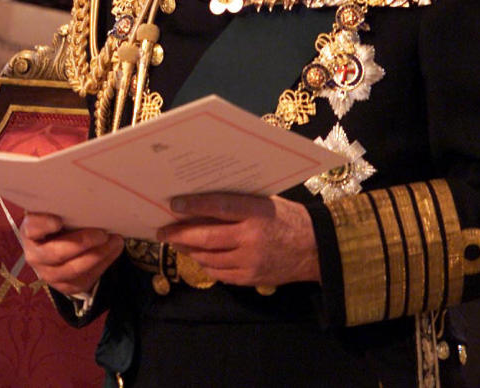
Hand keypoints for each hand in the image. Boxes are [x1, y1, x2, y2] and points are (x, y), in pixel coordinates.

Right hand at [20, 212, 123, 295]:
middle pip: (57, 253)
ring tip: (115, 240)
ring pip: (74, 268)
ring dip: (99, 254)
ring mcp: (49, 274)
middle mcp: (35, 255)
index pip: (33, 228)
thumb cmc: (59, 222)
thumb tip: (85, 196)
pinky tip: (114, 250)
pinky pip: (86, 277)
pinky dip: (104, 263)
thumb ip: (63, 206)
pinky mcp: (66, 286)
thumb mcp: (55, 212)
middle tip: (102, 233)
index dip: (44, 225)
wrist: (58, 249)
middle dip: (82, 243)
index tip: (59, 220)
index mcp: (29, 232)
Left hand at [156, 194, 319, 287]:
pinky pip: (219, 273)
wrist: (317, 249)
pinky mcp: (251, 278)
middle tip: (161, 232)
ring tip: (177, 243)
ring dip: (189, 250)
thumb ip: (237, 202)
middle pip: (206, 237)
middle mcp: (252, 237)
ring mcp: (251, 261)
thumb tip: (200, 200)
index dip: (193, 206)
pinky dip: (205, 264)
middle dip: (179, 235)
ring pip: (208, 257)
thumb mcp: (266, 202)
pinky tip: (198, 257)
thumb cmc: (288, 218)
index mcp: (257, 212)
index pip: (219, 206)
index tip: (173, 205)